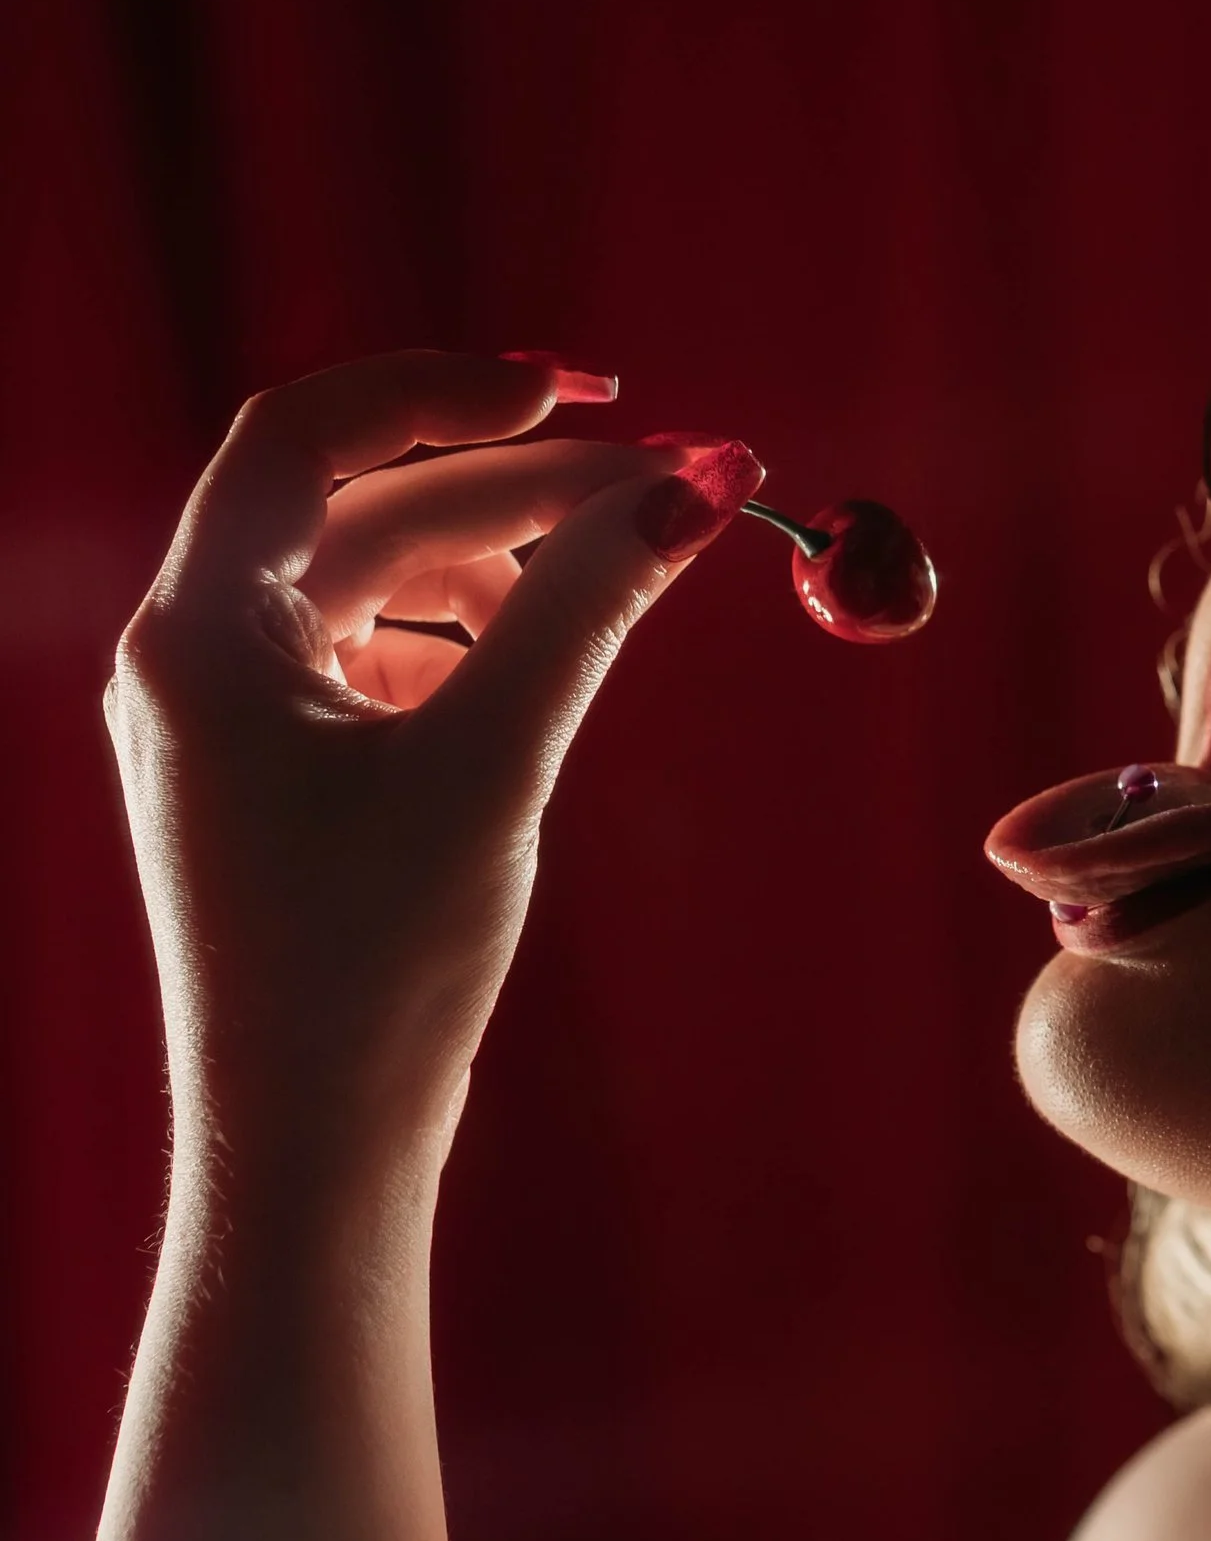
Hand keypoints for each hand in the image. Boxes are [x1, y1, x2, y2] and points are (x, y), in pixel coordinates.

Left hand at [107, 350, 760, 1163]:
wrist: (311, 1150)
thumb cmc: (375, 969)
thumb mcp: (494, 767)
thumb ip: (586, 606)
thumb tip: (696, 486)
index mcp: (197, 635)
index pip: (310, 434)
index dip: (451, 390)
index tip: (588, 392)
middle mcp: (186, 658)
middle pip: (356, 503)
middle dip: (516, 484)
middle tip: (672, 486)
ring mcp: (220, 720)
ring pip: (365, 573)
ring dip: (495, 555)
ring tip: (622, 573)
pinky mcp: (264, 777)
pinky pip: (364, 649)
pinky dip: (460, 631)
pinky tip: (539, 659)